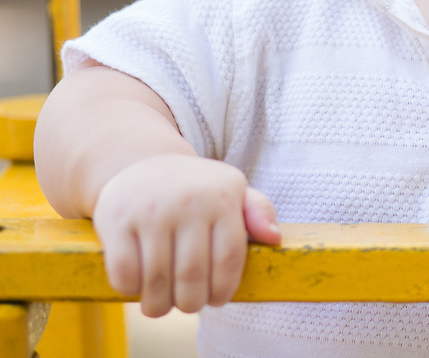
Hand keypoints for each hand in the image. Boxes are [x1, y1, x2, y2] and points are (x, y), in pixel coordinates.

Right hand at [92, 154, 280, 316]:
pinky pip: (124, 272)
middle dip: (191, 302)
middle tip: (188, 305)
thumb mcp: (232, 189)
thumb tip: (274, 237)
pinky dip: (130, 290)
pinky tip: (137, 287)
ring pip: (156, 280)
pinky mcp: (116, 219)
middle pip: (192, 275)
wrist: (141, 162)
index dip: (224, 289)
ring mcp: (151, 211)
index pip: (229, 258)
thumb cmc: (196, 187)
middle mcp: (188, 202)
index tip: (217, 300)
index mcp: (222, 197)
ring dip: (159, 304)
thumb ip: (258, 212)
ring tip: (162, 305)